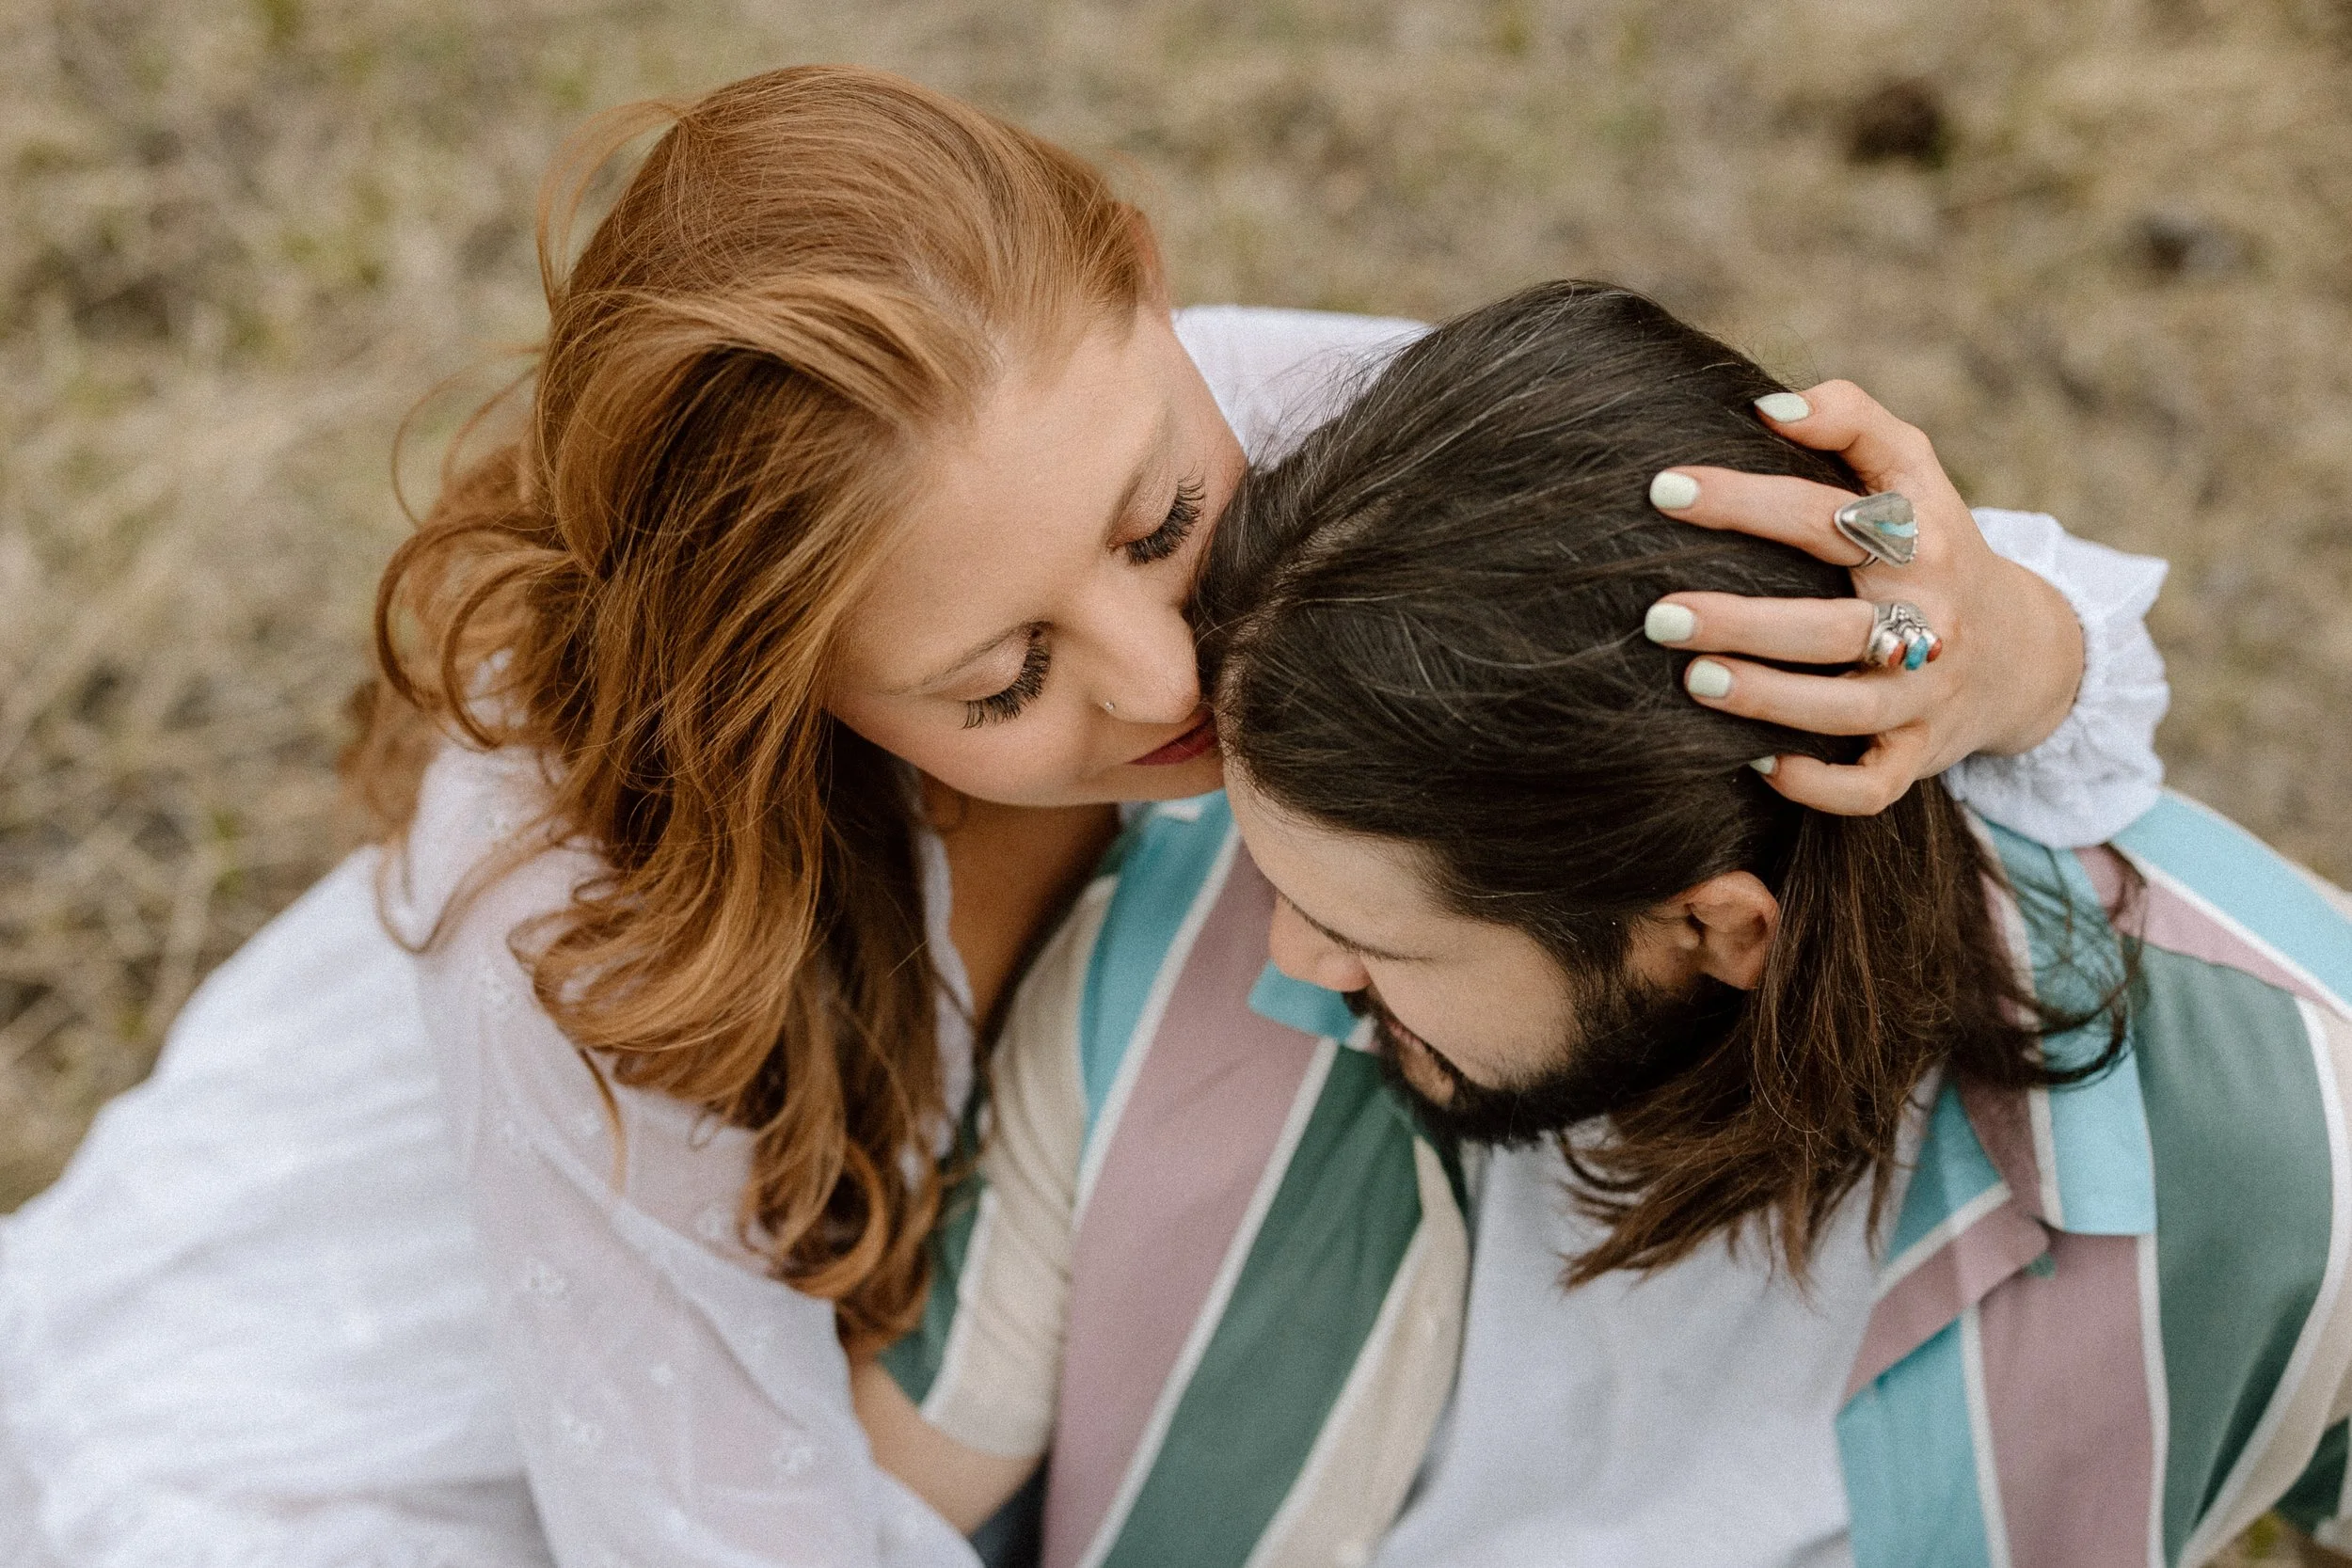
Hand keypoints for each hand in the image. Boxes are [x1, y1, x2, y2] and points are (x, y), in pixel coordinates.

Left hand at [1643, 380, 2084, 814]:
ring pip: (1846, 711)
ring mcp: (1926, 695)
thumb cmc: (1933, 543)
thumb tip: (1766, 407)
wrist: (2024, 650)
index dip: (1744, 500)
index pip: (1827, 517)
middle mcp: (1930, 621)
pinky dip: (1819, 785)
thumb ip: (1851, 420)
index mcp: (1921, 541)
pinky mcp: (1920, 755)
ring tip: (1694, 682)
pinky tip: (1757, 764)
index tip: (1664, 490)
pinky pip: (1871, 787)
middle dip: (1742, 621)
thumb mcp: (1914, 470)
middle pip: (1832, 626)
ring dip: (1768, 700)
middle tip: (1659, 614)